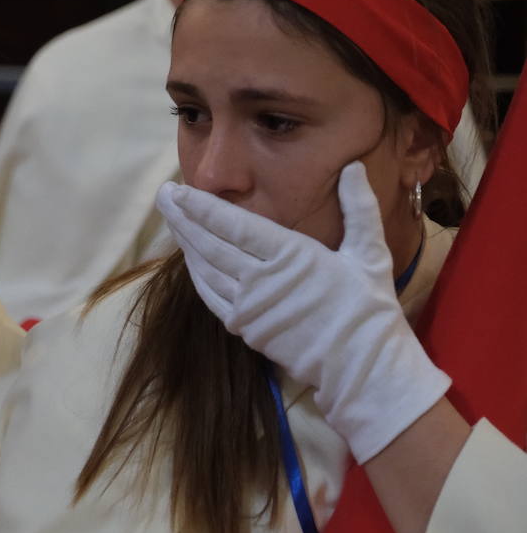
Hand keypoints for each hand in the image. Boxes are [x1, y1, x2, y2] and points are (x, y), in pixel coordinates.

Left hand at [155, 162, 448, 462]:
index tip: (179, 190)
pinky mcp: (244, 328)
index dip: (202, 207)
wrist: (362, 366)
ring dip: (185, 242)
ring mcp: (249, 307)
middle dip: (183, 217)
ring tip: (171, 217)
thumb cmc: (368, 306)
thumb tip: (355, 166)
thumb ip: (360, 206)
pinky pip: (210, 296)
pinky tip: (188, 256)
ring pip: (205, 269)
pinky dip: (196, 273)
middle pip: (211, 244)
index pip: (235, 226)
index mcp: (291, 256)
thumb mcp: (370, 252)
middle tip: (163, 194)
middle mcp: (262, 280)